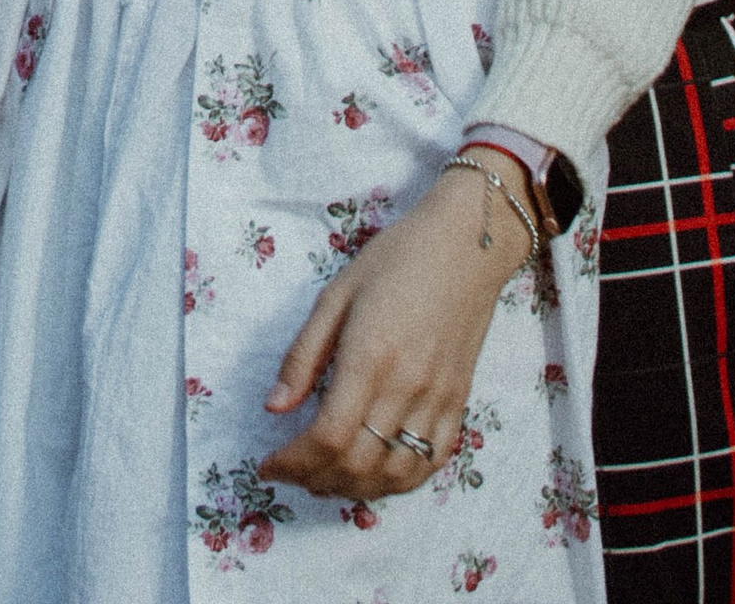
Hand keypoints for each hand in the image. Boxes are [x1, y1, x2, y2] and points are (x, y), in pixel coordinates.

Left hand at [257, 168, 522, 497]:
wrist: (466, 244)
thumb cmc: (395, 258)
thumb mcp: (336, 293)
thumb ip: (304, 354)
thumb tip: (273, 407)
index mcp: (370, 354)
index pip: (328, 436)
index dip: (293, 461)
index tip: (268, 463)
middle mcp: (407, 385)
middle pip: (359, 463)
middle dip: (315, 479)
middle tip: (290, 472)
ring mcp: (438, 399)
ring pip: (394, 474)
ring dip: (354, 489)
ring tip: (325, 478)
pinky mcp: (459, 403)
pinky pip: (431, 463)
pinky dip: (398, 481)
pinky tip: (373, 473)